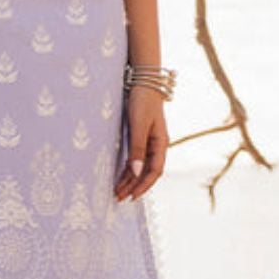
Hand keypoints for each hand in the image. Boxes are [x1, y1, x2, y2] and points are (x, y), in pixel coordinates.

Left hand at [114, 85, 168, 201]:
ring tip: (117, 191)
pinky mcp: (140, 137)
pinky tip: (119, 176)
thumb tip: (136, 173)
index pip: (154, 171)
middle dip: (134, 186)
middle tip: (119, 198)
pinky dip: (127, 169)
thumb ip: (137, 149)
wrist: (143, 80)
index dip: (143, 185)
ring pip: (140, 167)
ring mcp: (149, 142)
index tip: (132, 196)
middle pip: (146, 172)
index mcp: (161, 144)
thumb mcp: (138, 126)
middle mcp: (156, 145)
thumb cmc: (142, 101)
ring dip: (129, 179)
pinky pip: (135, 158)